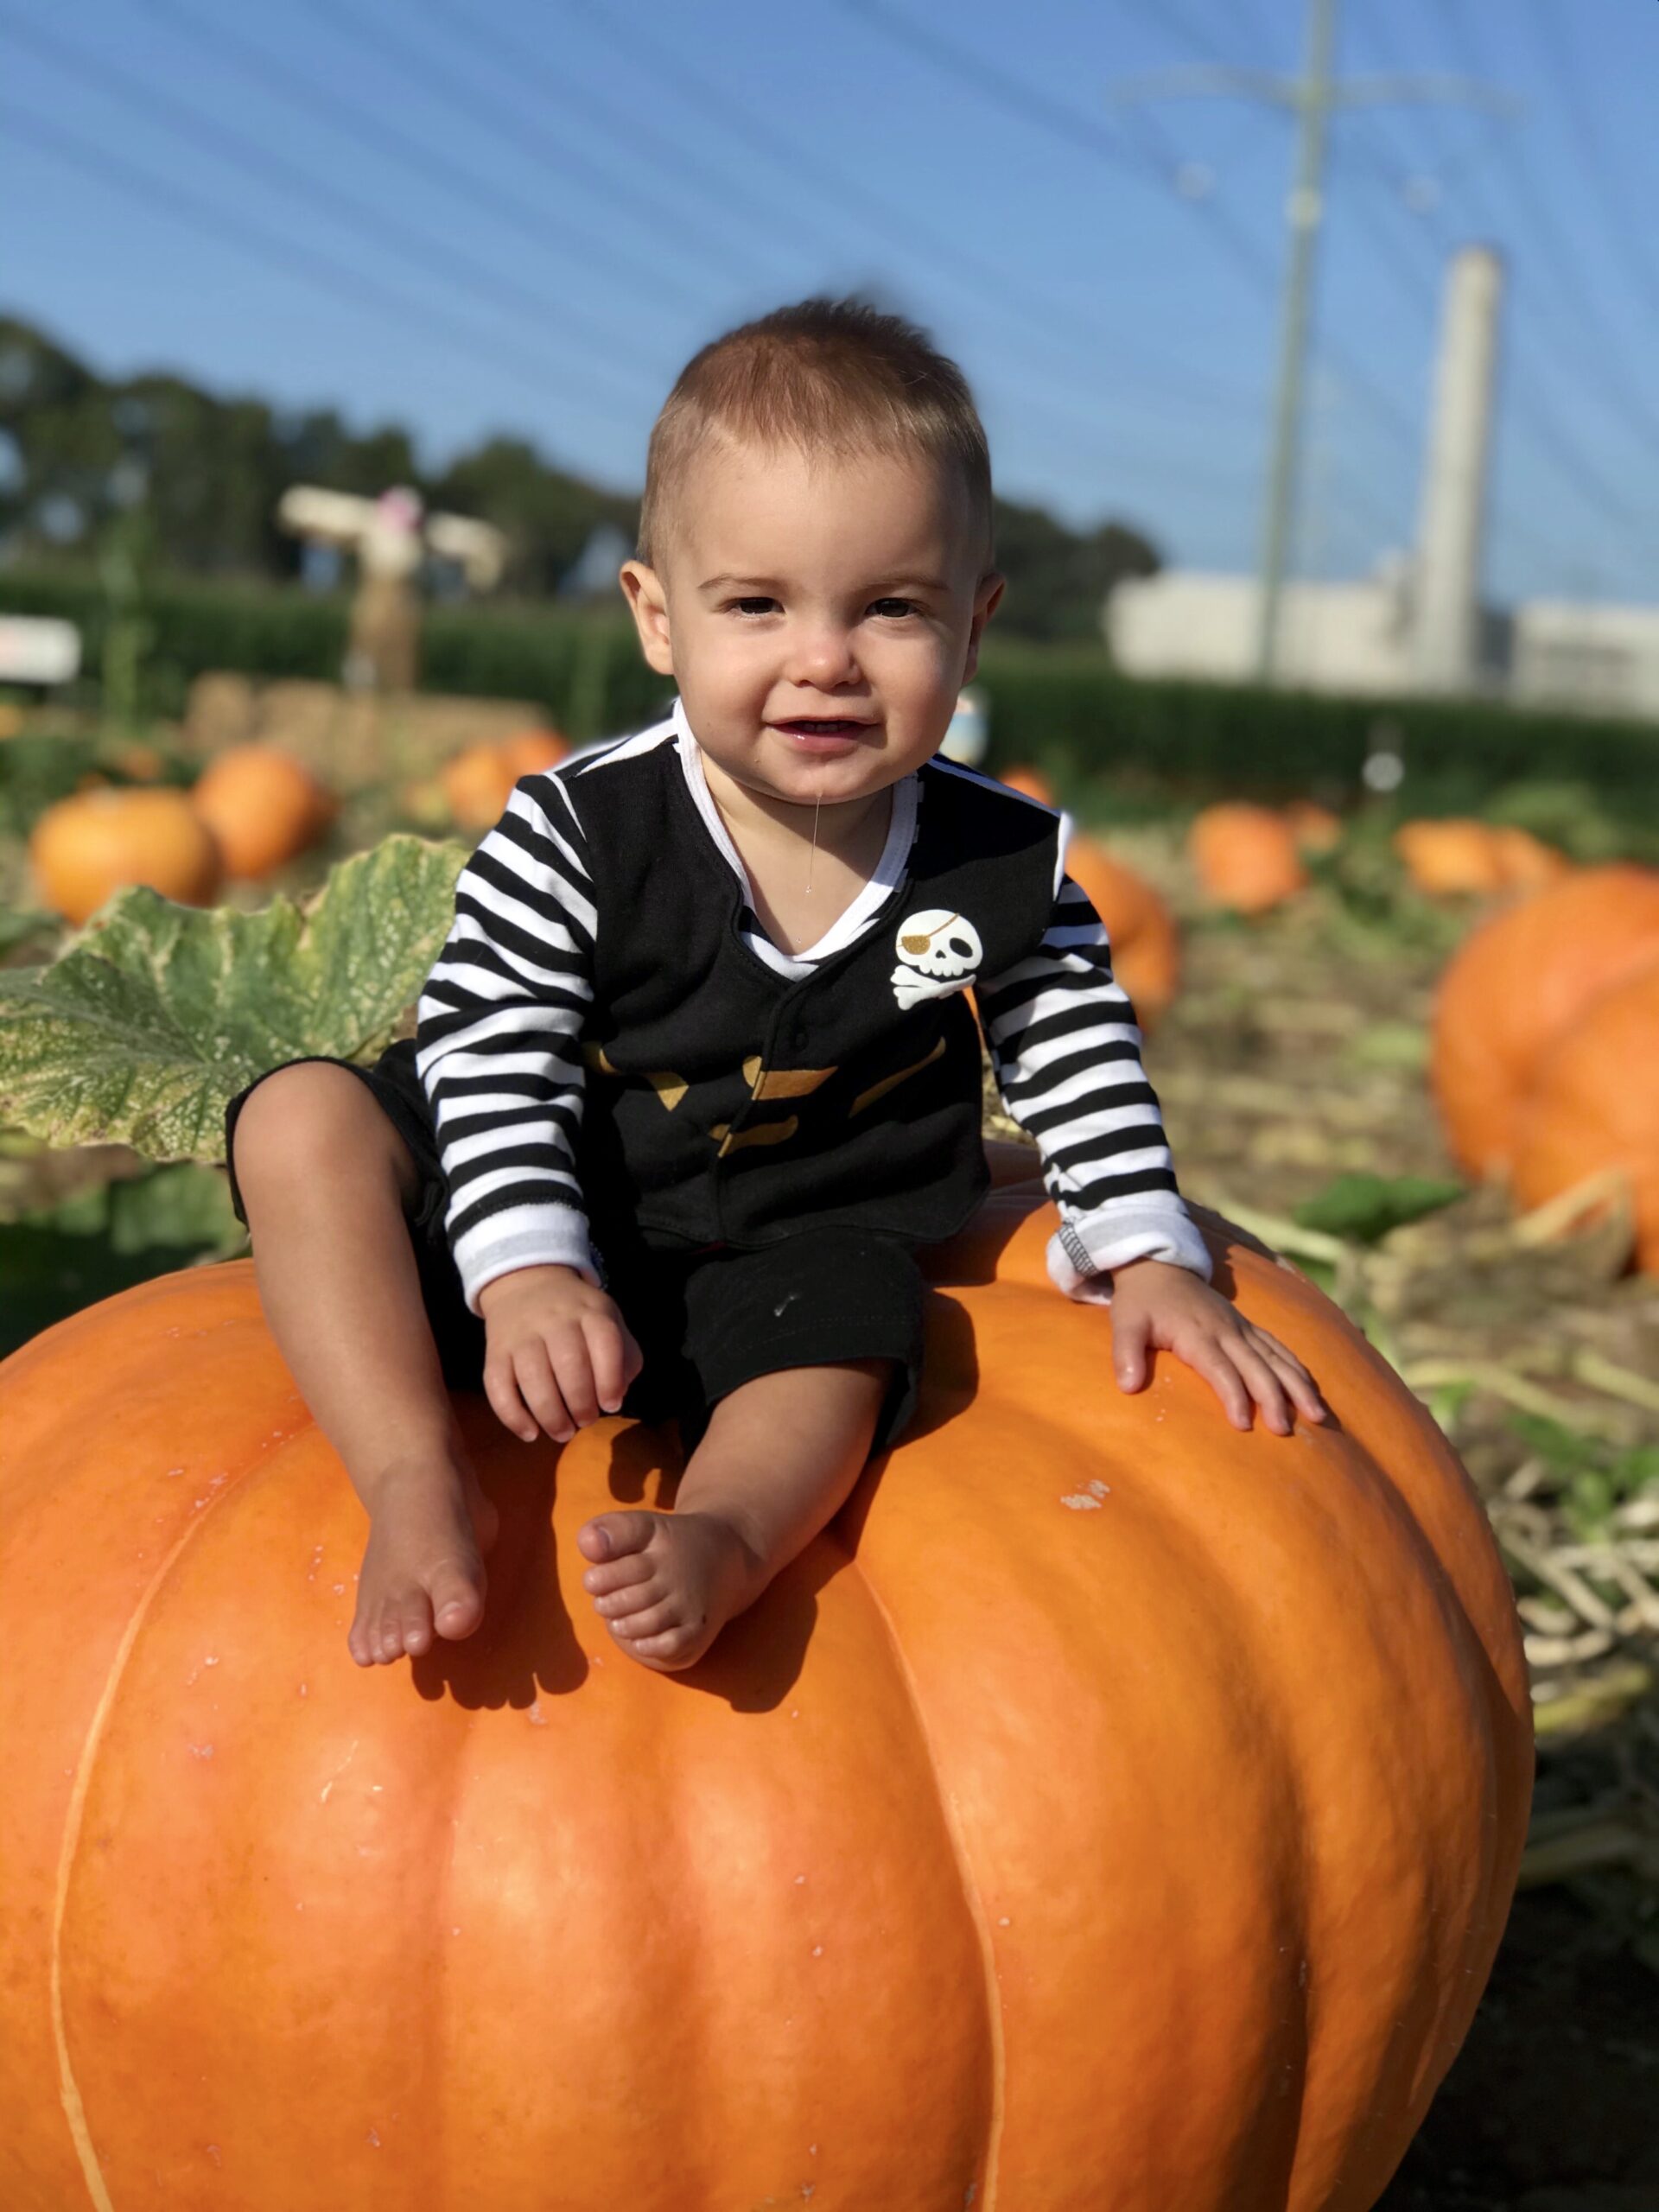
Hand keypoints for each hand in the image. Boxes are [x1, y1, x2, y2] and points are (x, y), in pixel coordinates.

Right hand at [476, 1265, 643, 1443]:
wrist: (526, 1284)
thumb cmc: (577, 1317)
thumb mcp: (608, 1321)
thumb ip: (624, 1356)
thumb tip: (617, 1396)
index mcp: (590, 1311)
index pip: (605, 1341)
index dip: (610, 1379)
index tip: (611, 1405)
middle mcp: (554, 1319)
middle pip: (569, 1363)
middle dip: (581, 1403)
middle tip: (586, 1421)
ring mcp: (521, 1335)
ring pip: (533, 1377)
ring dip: (551, 1415)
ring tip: (564, 1432)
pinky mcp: (494, 1353)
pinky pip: (498, 1387)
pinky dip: (513, 1416)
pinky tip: (530, 1433)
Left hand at [1107, 1259, 1327, 1435]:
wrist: (1160, 1266)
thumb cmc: (1141, 1302)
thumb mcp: (1124, 1324)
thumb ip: (1125, 1353)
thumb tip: (1128, 1387)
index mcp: (1197, 1333)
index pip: (1221, 1369)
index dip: (1234, 1396)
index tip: (1243, 1425)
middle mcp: (1227, 1331)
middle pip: (1257, 1367)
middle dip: (1274, 1398)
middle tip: (1285, 1430)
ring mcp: (1241, 1328)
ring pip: (1277, 1358)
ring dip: (1297, 1386)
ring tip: (1318, 1416)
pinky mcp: (1248, 1328)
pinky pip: (1279, 1348)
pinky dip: (1297, 1369)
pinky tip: (1312, 1390)